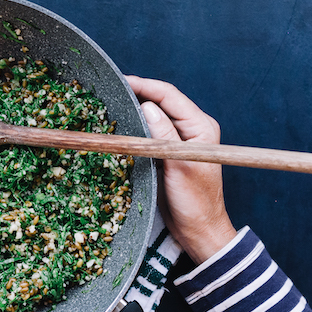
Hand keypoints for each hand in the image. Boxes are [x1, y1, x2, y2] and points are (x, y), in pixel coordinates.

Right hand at [126, 76, 236, 263]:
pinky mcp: (167, 153)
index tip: (121, 81)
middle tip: (111, 90)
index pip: (170, 95)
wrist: (198, 230)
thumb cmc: (195, 202)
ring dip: (135, 109)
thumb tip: (147, 106)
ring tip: (112, 103)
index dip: (145, 85)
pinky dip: (135, 127)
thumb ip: (164, 135)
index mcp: (201, 127)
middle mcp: (192, 129)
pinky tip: (120, 125)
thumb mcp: (179, 166)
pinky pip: (150, 133)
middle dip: (138, 93)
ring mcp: (179, 140)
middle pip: (162, 102)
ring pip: (154, 116)